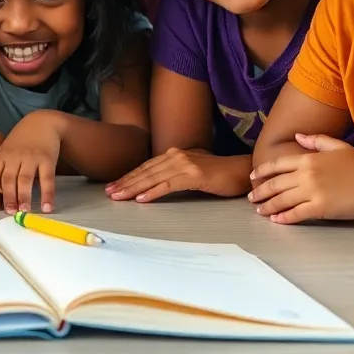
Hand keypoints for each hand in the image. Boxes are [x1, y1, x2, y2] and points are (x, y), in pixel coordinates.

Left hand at [0, 114, 61, 213]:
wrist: (42, 122)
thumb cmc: (21, 142)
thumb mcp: (7, 151)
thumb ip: (3, 170)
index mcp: (2, 156)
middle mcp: (15, 156)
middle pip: (9, 179)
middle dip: (9, 197)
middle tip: (10, 213)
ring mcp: (31, 157)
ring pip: (26, 180)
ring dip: (25, 197)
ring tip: (24, 211)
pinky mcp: (47, 159)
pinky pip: (47, 179)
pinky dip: (47, 195)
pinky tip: (46, 207)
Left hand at [106, 148, 250, 202]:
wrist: (243, 171)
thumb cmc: (219, 174)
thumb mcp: (192, 171)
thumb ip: (174, 173)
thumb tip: (155, 183)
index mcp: (174, 155)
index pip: (146, 167)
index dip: (128, 177)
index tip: (114, 186)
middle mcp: (176, 156)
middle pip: (145, 172)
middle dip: (125, 183)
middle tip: (109, 193)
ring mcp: (185, 164)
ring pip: (153, 177)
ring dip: (133, 188)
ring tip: (119, 196)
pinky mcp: (195, 175)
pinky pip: (169, 185)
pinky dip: (153, 192)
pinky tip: (141, 199)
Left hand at [248, 134, 353, 224]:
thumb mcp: (338, 146)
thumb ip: (316, 141)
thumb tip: (297, 136)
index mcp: (308, 159)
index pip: (277, 164)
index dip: (261, 171)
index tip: (252, 177)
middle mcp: (306, 175)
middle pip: (275, 184)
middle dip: (260, 191)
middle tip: (251, 197)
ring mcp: (312, 192)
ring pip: (282, 200)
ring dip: (268, 206)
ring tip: (259, 211)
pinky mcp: (320, 208)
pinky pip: (296, 214)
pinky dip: (284, 218)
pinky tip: (276, 220)